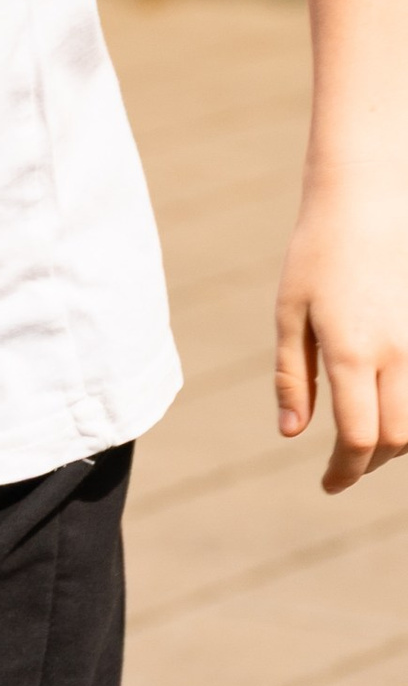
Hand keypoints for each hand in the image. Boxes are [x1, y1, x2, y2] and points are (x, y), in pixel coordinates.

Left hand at [274, 204, 407, 490]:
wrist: (370, 199)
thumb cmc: (318, 254)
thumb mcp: (289, 314)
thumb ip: (293, 377)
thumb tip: (291, 433)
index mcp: (353, 353)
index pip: (359, 438)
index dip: (344, 471)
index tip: (327, 486)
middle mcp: (399, 353)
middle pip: (399, 439)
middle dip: (371, 463)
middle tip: (345, 466)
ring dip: (398, 440)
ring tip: (366, 437)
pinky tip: (390, 405)